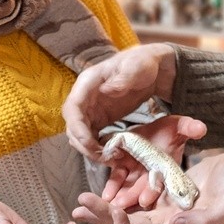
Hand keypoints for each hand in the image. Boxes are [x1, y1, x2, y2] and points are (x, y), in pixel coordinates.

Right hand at [63, 43, 176, 159]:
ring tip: (112, 159)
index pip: (72, 108)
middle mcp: (84, 97)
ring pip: (79, 135)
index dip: (77, 128)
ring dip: (90, 150)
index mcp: (87, 83)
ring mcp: (90, 110)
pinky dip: (98, 148)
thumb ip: (123, 78)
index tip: (89, 143)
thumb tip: (106, 90)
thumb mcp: (136, 67)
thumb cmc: (141, 64)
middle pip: (73, 126)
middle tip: (104, 157)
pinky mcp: (99, 119)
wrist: (150, 70)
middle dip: (84, 144)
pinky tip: (113, 155)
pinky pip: (91, 137)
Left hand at [72, 152, 223, 223]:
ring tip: (82, 202)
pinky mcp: (164, 198)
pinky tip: (102, 191)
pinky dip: (118, 198)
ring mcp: (165, 214)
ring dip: (105, 211)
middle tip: (80, 204)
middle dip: (104, 219)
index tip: (116, 212)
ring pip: (128, 217)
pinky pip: (135, 202)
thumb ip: (203, 220)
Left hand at [101, 114, 206, 209]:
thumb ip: (188, 127)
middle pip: (142, 188)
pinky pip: (117, 178)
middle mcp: (152, 174)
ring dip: (121, 195)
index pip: (161, 181)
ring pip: (129, 186)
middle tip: (121, 206)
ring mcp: (137, 172)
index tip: (144, 200)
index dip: (153, 190)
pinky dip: (112, 186)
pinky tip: (106, 194)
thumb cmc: (171, 129)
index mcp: (167, 169)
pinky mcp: (123, 166)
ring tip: (111, 203)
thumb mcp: (179, 126)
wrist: (156, 127)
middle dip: (132, 197)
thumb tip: (201, 128)